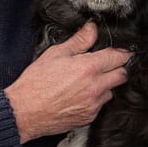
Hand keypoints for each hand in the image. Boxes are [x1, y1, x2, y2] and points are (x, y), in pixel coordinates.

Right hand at [4, 22, 131, 143]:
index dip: (121, 52)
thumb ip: (79, 40)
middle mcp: (95, 87)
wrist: (24, 111)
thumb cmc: (36, 83)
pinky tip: (80, 93)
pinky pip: (101, 105)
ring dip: (106, 84)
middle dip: (118, 67)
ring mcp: (93, 105)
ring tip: (87, 80)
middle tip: (106, 63)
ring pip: (112, 91)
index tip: (120, 50)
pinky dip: (95, 98)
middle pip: (122, 75)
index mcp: (88, 68)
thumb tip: (92, 29)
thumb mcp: (56, 53)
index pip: (118, 57)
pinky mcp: (89, 117)